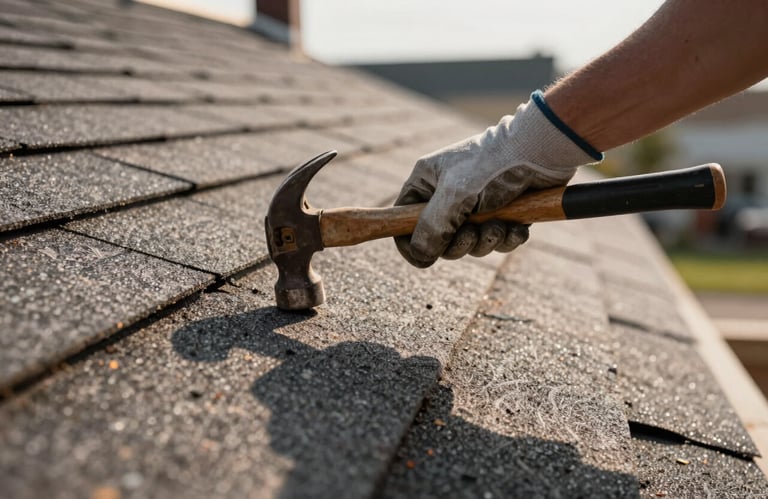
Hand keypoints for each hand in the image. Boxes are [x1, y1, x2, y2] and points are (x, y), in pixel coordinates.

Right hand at [395, 95, 600, 267]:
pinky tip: (517, 227)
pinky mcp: (502, 213)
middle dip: (458, 243)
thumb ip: (432, 227)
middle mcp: (447, 194)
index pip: (403, 218)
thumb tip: (420, 254)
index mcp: (427, 182)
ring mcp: (475, 205)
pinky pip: (496, 240)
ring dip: (485, 241)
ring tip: (499, 226)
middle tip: (472, 234)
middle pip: (438, 239)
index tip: (423, 259)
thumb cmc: (492, 166)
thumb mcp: (455, 196)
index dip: (410, 242)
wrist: (541, 152)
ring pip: (469, 243)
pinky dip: (506, 238)